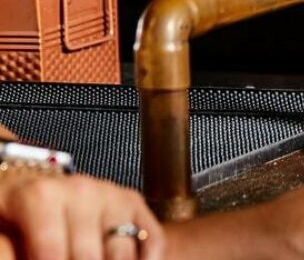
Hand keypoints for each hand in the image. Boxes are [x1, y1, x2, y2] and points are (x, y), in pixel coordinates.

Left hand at [0, 174, 164, 259]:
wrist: (32, 187)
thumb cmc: (12, 218)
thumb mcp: (1, 234)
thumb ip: (10, 252)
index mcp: (38, 197)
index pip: (50, 253)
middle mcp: (80, 190)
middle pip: (87, 257)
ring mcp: (111, 195)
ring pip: (122, 254)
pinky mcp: (133, 202)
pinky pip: (152, 241)